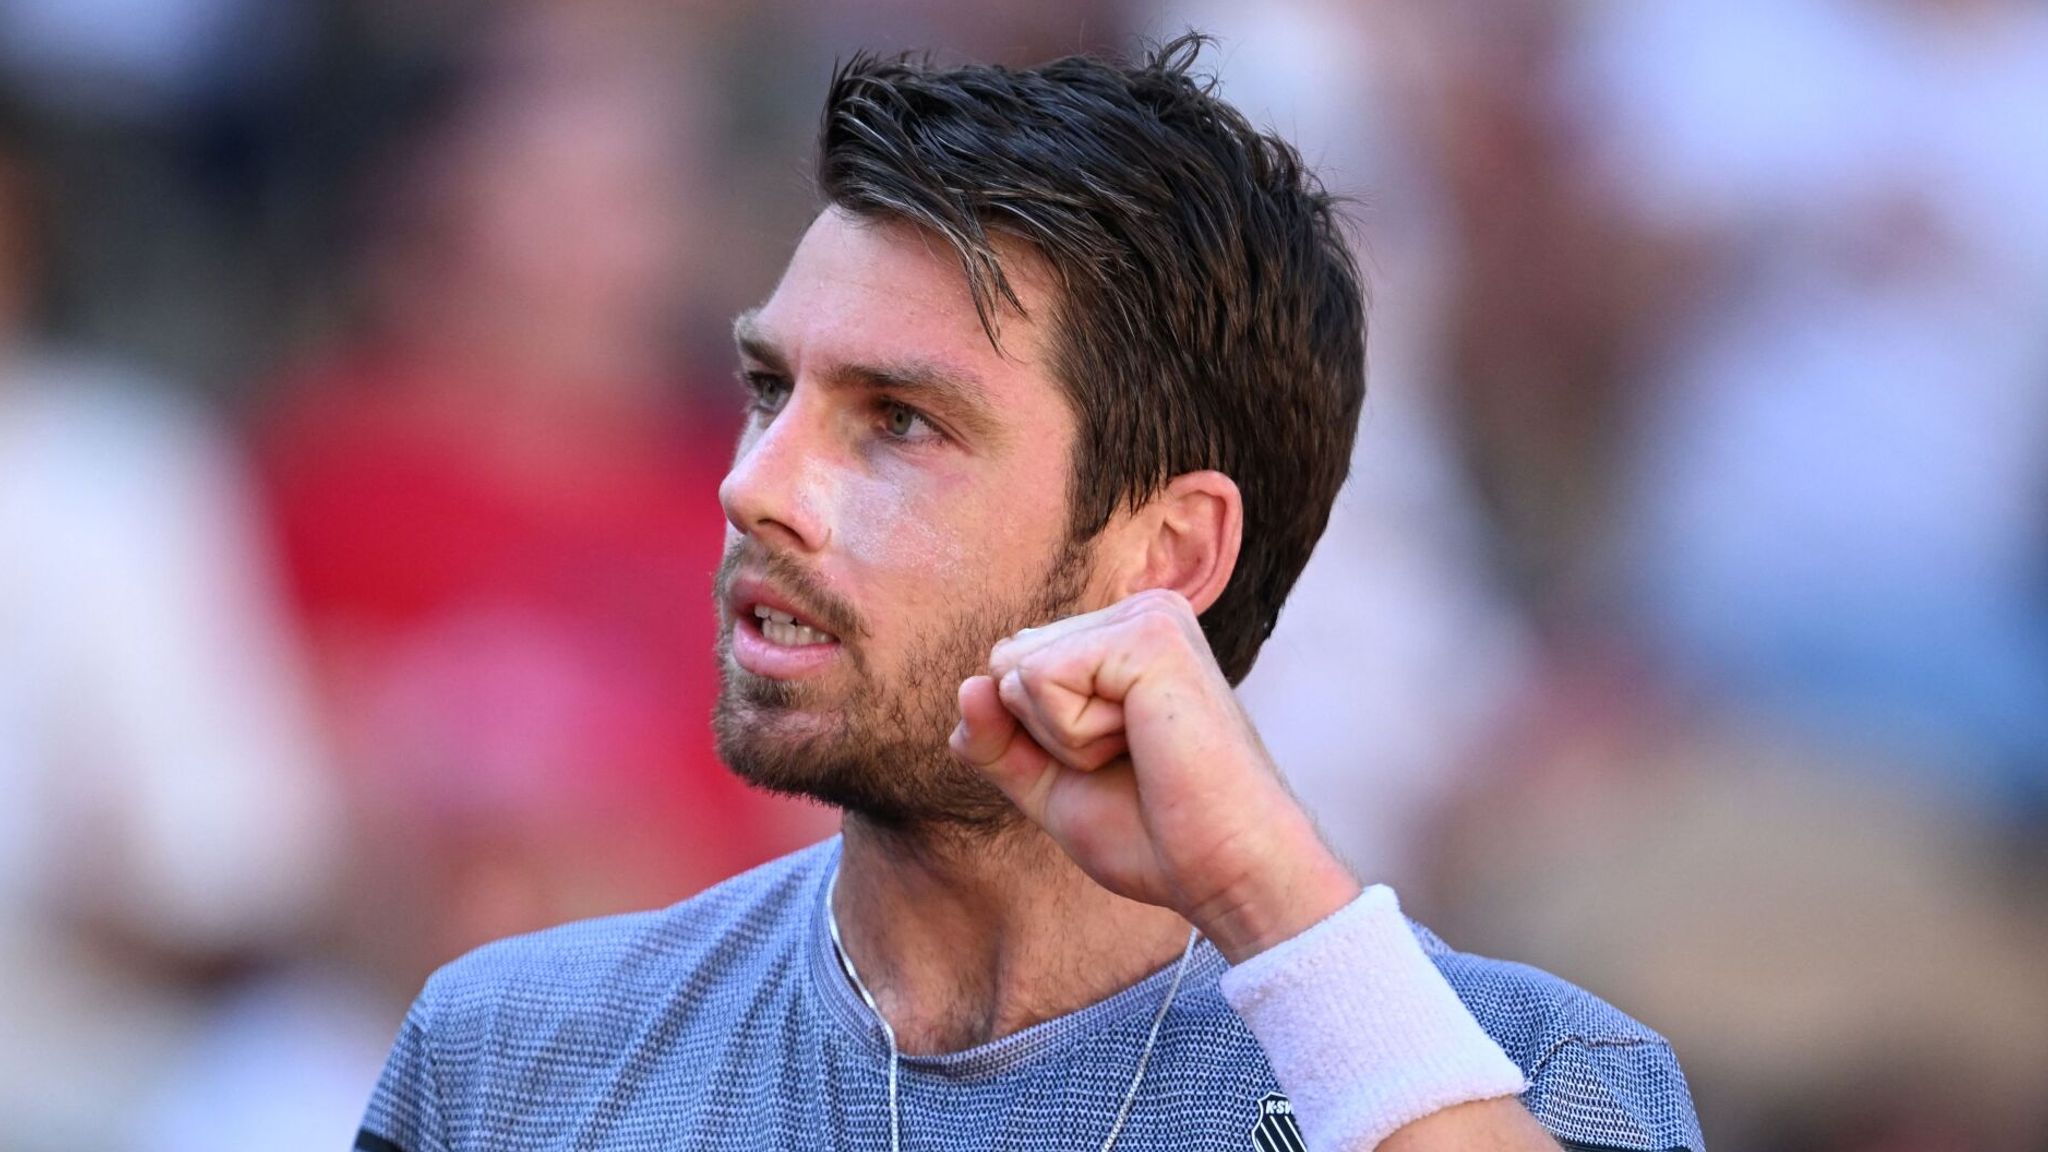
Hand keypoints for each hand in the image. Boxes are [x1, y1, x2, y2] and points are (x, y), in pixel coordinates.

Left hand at [950, 589, 1360, 962]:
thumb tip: (965, 686)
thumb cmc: (1155, 835)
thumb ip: (997, 740)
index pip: (1011, 669)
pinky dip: (1073, 738)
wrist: (1228, 874)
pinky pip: (1040, 681)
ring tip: (1140, 754)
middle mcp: (1140, 612)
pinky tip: (1141, 746)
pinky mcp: (1148, 636)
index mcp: (1124, 636)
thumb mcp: (1050, 785)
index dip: (1036, 740)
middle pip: (1006, 662)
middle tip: (1129, 763)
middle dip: (1043, 735)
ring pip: (1017, 670)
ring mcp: (1148, 617)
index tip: (1117, 765)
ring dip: (1061, 740)